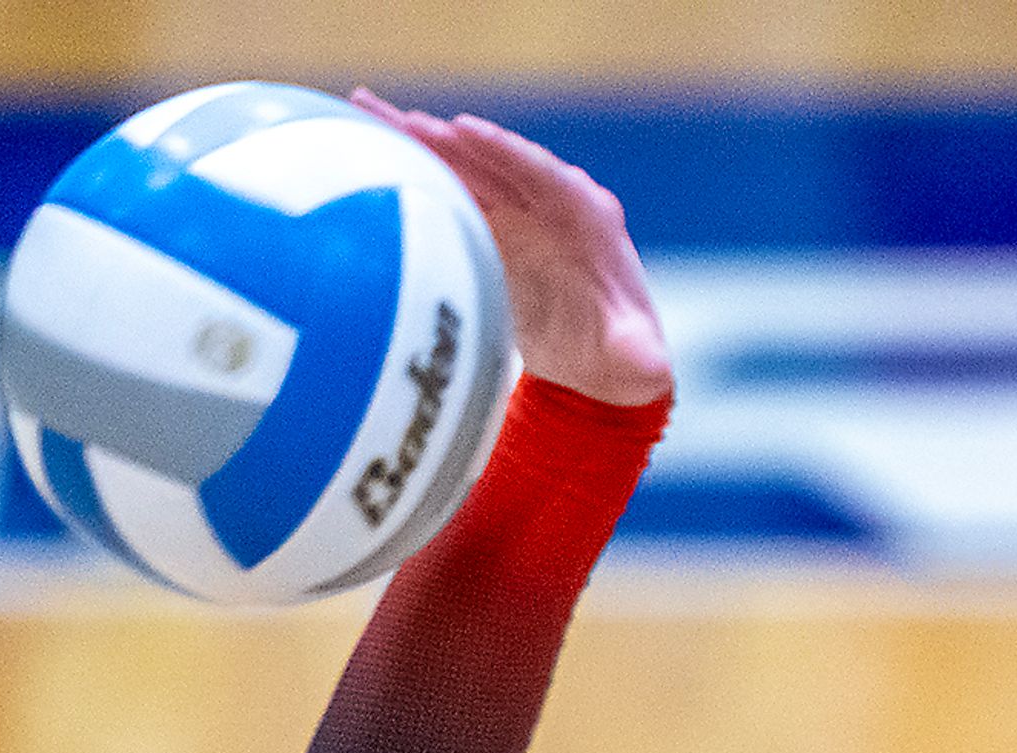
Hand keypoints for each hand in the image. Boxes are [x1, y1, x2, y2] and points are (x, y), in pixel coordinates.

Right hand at [347, 92, 673, 406]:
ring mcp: (518, 212)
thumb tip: (651, 371)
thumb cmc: (620, 359)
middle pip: (496, 163)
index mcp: (589, 221)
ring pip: (465, 170)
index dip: (504, 153)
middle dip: (450, 142)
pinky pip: (449, 192)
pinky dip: (413, 170)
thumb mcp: (636, 364)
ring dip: (420, 145)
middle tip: (402, 121)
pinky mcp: (491, 228)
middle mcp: (551, 205)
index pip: (543, 176)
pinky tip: (369, 149)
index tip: (463, 129)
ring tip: (366, 117)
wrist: (596, 362)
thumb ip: (641, 362)